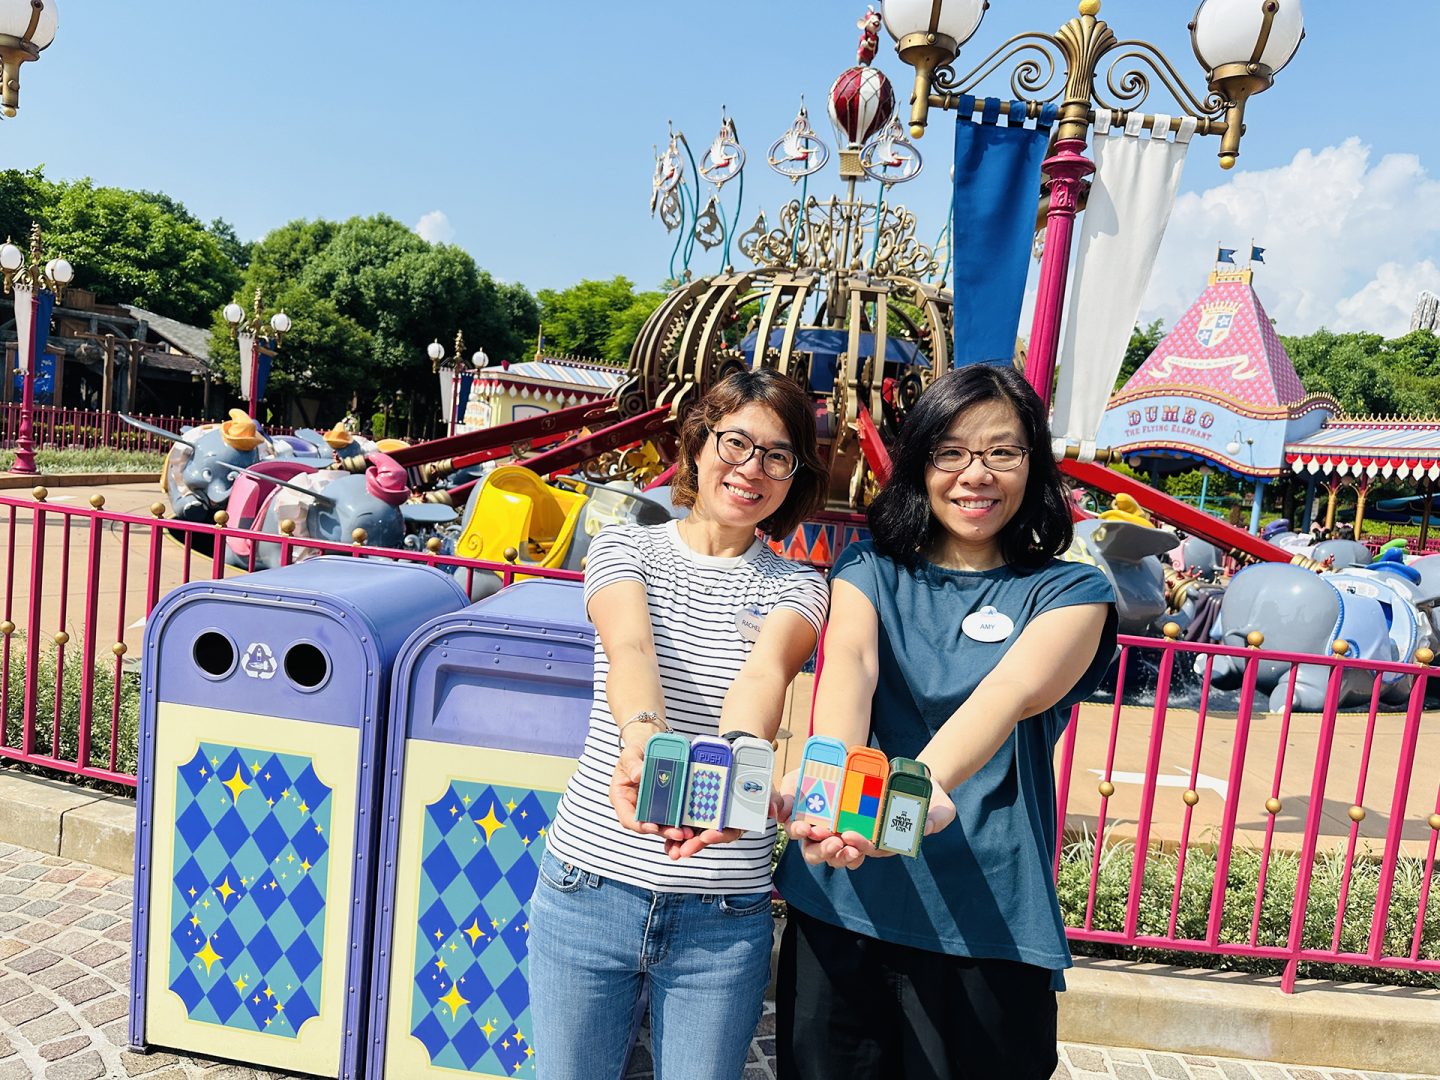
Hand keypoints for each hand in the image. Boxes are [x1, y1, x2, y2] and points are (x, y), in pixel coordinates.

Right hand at [607, 735, 743, 859]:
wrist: (647, 743)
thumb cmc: (635, 748)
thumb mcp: (631, 753)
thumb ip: (632, 763)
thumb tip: (638, 775)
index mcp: (621, 797)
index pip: (627, 817)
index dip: (639, 825)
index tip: (652, 827)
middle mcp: (633, 805)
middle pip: (646, 825)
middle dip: (662, 831)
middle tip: (679, 834)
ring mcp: (648, 806)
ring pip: (659, 824)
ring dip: (673, 830)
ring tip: (688, 833)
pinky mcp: (662, 804)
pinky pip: (669, 815)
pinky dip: (679, 820)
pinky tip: (691, 823)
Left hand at [785, 778, 956, 870]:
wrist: (924, 779)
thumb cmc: (935, 799)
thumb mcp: (942, 809)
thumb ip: (937, 820)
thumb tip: (926, 828)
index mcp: (892, 841)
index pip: (875, 849)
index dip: (863, 846)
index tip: (854, 838)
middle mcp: (875, 836)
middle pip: (854, 845)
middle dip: (841, 843)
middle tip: (831, 834)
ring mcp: (864, 824)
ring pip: (841, 835)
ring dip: (827, 835)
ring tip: (816, 828)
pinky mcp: (854, 809)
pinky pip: (837, 815)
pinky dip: (826, 815)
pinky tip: (814, 808)